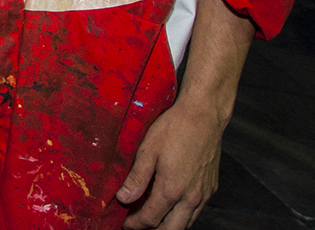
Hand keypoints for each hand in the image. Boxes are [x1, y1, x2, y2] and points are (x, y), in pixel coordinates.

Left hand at [118, 97, 222, 228]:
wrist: (204, 116)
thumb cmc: (174, 128)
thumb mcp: (148, 150)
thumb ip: (137, 178)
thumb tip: (123, 198)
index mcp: (172, 190)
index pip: (151, 219)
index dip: (136, 224)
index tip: (125, 224)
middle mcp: (191, 197)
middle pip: (172, 229)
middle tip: (137, 225)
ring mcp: (204, 193)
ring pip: (187, 223)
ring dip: (169, 225)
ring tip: (152, 217)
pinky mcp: (211, 187)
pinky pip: (196, 211)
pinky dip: (182, 215)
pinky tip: (171, 205)